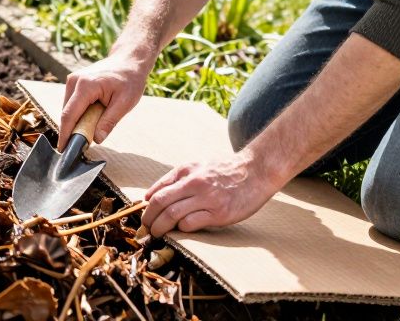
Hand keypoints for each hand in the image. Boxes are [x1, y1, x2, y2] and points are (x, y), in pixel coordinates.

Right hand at [58, 53, 148, 149]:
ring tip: (93, 126)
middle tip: (84, 144)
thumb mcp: (124, 103)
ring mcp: (73, 79)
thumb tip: (97, 139)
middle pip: (66, 113)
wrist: (129, 60)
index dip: (65, 134)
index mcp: (85, 86)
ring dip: (77, 121)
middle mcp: (74, 81)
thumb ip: (109, 122)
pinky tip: (92, 115)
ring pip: (68, 109)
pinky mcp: (74, 81)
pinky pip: (72, 103)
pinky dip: (79, 113)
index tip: (63, 149)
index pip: (69, 115)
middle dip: (73, 130)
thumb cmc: (129, 79)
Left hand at [140, 150, 280, 235]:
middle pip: (160, 203)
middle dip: (148, 219)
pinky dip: (182, 228)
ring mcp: (207, 198)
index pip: (157, 190)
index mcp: (186, 170)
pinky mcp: (219, 213)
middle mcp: (194, 183)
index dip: (145, 207)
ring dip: (161, 227)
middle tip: (146, 229)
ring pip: (172, 214)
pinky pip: (191, 223)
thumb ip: (175, 178)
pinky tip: (182, 229)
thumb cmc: (225, 170)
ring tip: (158, 233)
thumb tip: (149, 196)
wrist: (257, 171)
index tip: (142, 217)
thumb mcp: (198, 165)